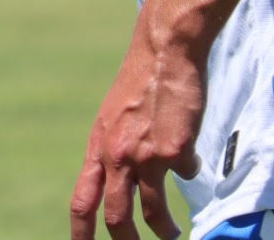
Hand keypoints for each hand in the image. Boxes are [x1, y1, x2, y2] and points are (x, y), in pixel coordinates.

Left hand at [71, 23, 204, 239]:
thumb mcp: (112, 116)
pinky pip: (187, 172)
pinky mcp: (176, 150)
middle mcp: (117, 156)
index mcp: (98, 147)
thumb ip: (113, 148)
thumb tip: (118, 177)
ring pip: (153, 211)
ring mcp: (146, 156)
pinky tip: (192, 159)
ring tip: (170, 234)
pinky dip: (190, 169)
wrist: (165, 51)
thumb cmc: (140, 80)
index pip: (82, 202)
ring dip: (163, 228)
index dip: (81, 235)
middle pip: (116, 218)